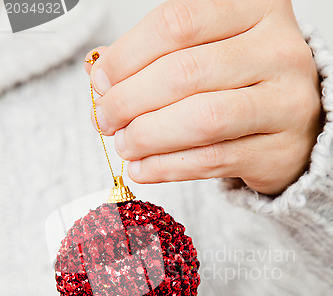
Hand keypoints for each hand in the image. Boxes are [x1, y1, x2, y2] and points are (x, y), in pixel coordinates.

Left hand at [85, 0, 322, 194]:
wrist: (300, 125)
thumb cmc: (245, 83)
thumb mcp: (210, 53)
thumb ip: (159, 56)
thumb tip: (101, 75)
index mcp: (256, 8)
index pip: (177, 23)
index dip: (127, 56)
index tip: (101, 82)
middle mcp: (277, 51)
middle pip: (185, 73)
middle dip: (130, 101)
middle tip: (106, 120)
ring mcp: (284, 103)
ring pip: (202, 119)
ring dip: (149, 136)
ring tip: (124, 145)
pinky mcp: (278, 151)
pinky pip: (212, 160)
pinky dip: (168, 167)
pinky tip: (143, 169)